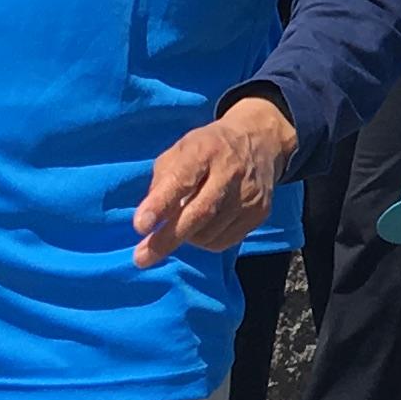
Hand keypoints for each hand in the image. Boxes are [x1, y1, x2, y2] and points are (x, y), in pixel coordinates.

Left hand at [134, 95, 295, 263]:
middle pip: (199, 213)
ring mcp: (249, 195)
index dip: (160, 204)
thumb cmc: (208, 148)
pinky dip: (205, 241)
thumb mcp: (180, 150)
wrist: (259, 141)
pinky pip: (224, 241)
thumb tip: (151, 220)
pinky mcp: (260, 213)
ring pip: (209, 233)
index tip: (140, 226)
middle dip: (167, 239)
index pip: (181, 179)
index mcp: (205, 150)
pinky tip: (202, 227)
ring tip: (180, 226)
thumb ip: (162, 180)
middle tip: (141, 258)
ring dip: (186, 238)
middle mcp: (231, 172)